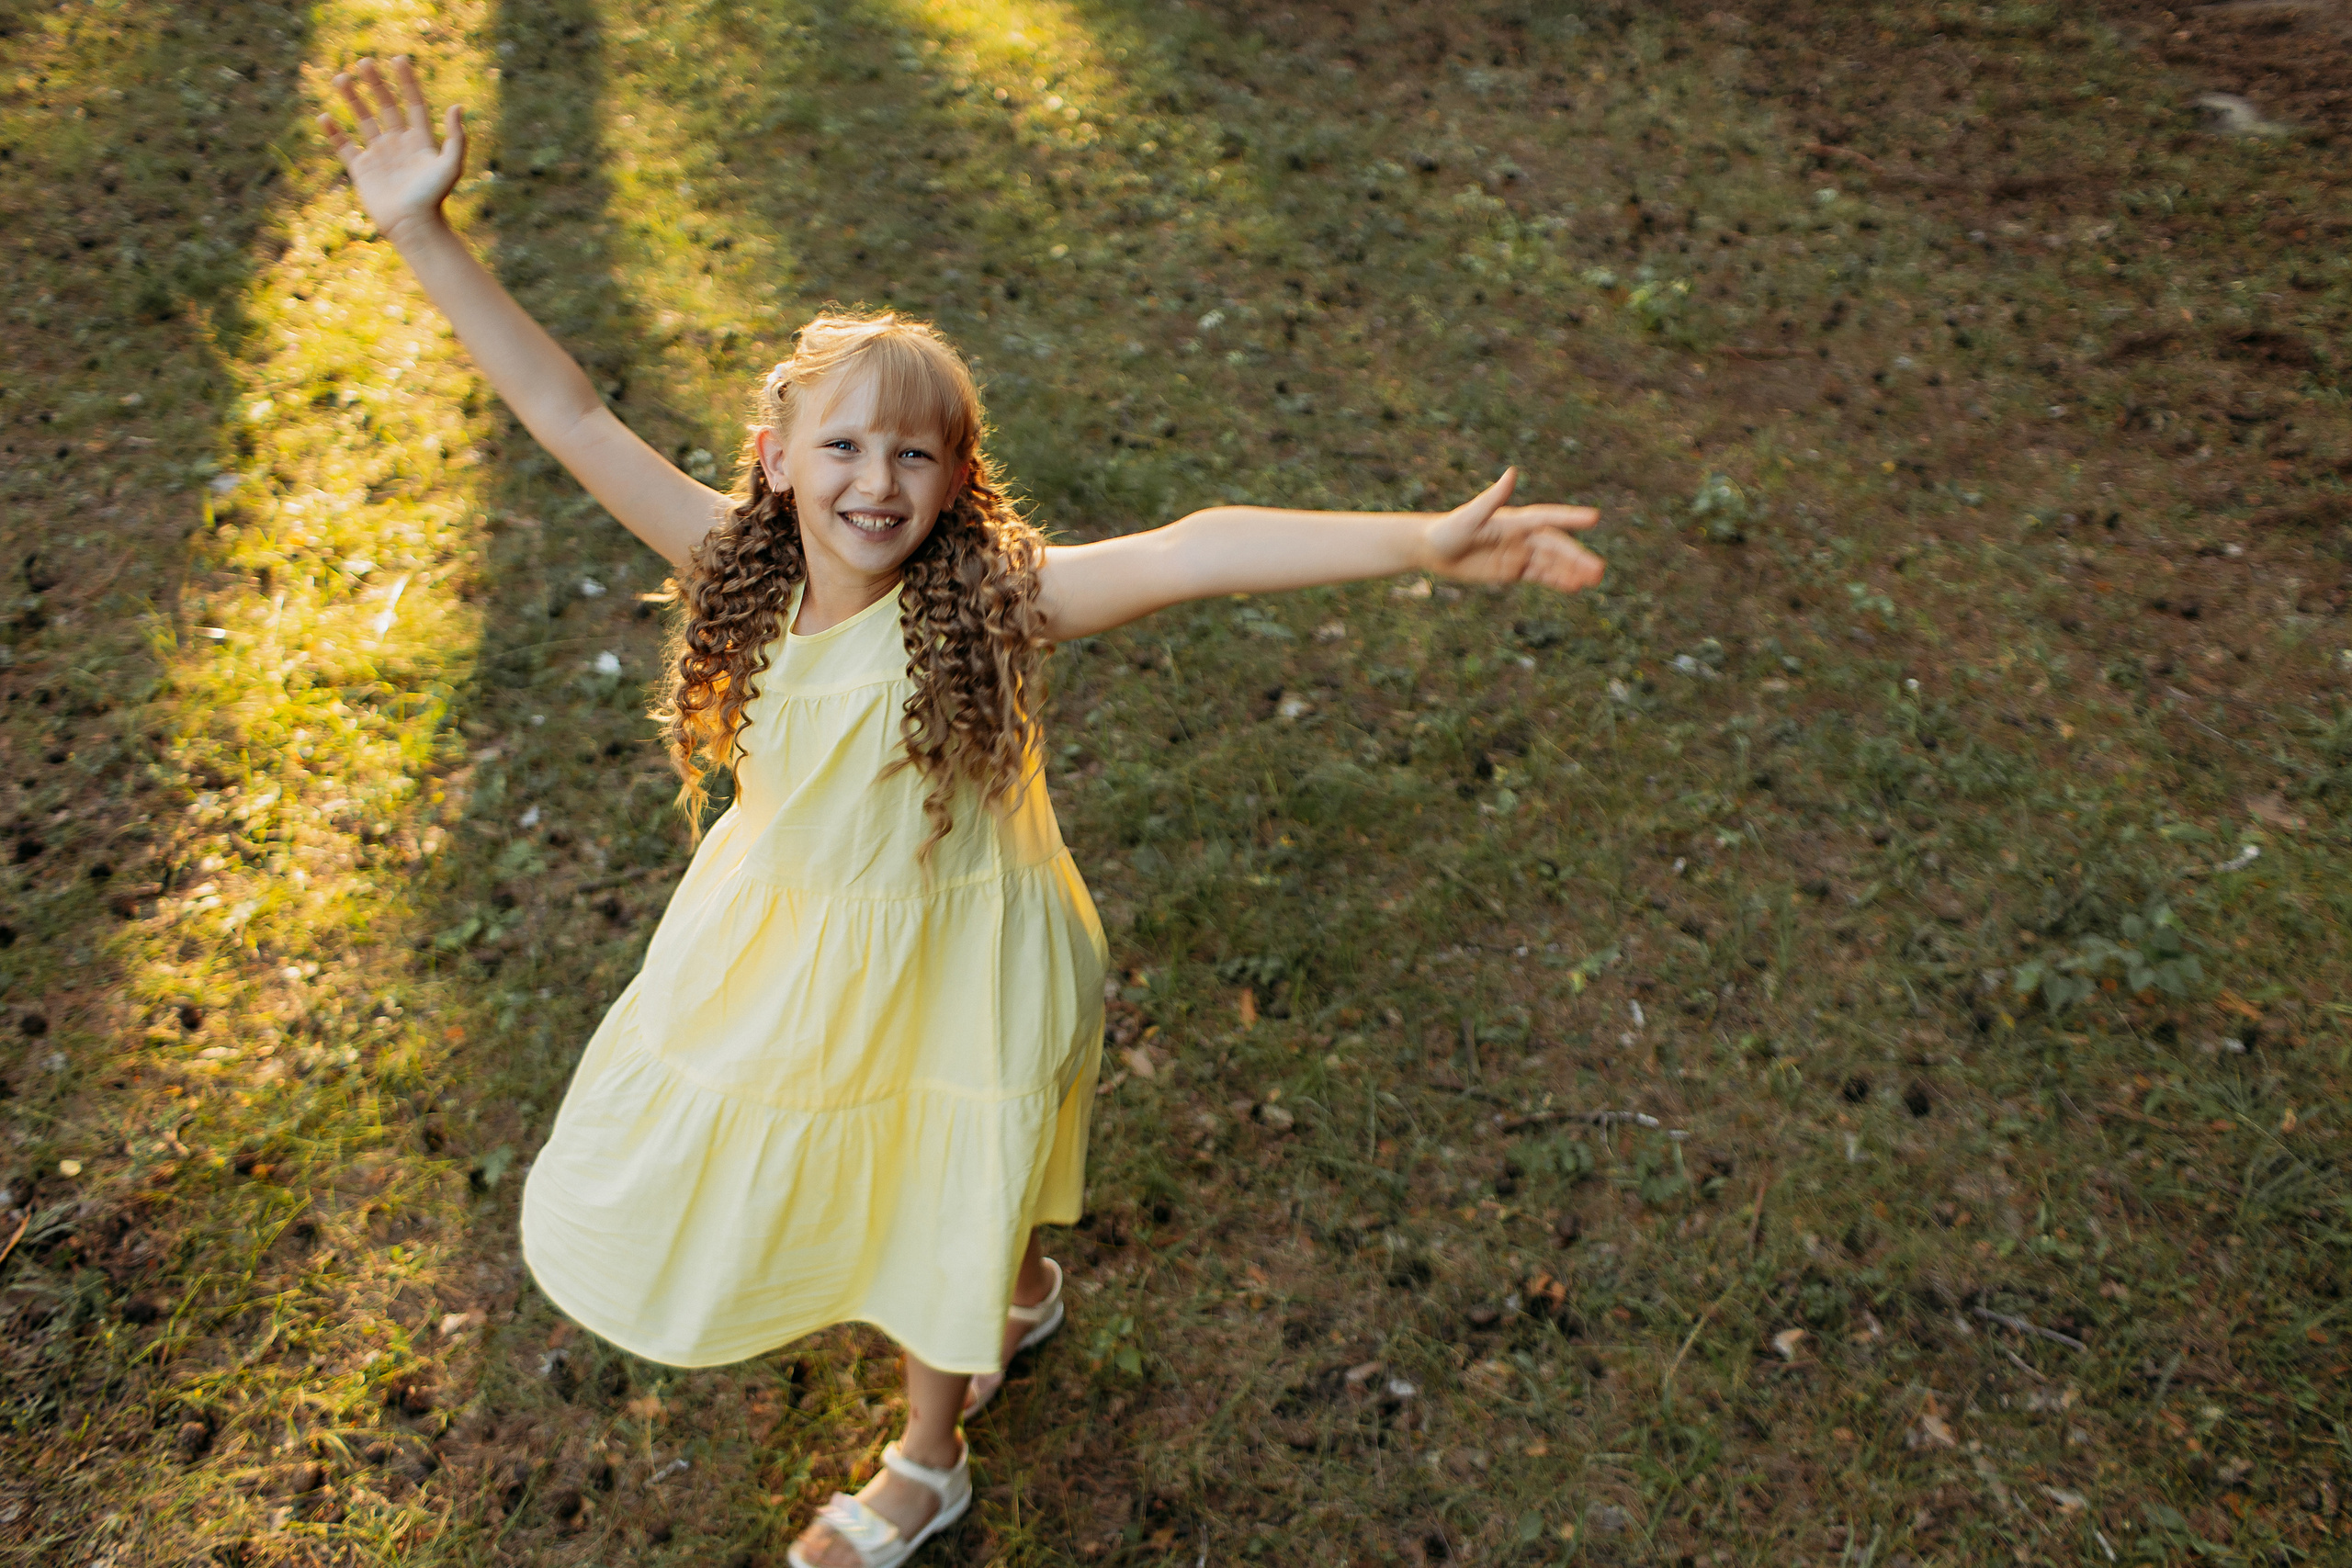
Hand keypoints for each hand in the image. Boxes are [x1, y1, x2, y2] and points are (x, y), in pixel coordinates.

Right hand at [317, 56, 465, 244]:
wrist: (413, 226)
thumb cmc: (434, 198)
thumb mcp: (451, 166)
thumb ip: (455, 137)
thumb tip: (457, 106)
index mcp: (420, 140)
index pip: (413, 103)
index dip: (407, 82)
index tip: (398, 59)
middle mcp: (399, 143)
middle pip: (386, 106)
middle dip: (375, 84)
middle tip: (363, 62)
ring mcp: (379, 155)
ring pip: (363, 119)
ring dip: (352, 98)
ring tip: (341, 78)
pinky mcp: (361, 169)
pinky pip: (344, 146)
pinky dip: (334, 132)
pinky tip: (325, 116)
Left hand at [1423, 469, 1605, 592]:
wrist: (1432, 550)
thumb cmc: (1448, 530)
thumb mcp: (1469, 517)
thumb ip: (1492, 498)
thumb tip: (1512, 473)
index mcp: (1513, 520)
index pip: (1547, 518)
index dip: (1570, 518)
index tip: (1594, 518)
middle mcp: (1521, 535)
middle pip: (1555, 546)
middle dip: (1576, 557)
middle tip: (1598, 569)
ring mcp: (1518, 553)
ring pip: (1551, 563)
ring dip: (1571, 570)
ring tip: (1592, 581)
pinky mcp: (1512, 570)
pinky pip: (1539, 575)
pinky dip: (1556, 580)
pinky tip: (1572, 587)